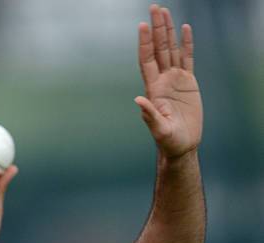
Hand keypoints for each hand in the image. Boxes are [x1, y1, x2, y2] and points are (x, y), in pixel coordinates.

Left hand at [135, 4, 202, 158]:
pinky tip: (185, 29)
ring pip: (171, 50)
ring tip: (165, 12)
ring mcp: (175, 80)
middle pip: (158, 49)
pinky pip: (187, 58)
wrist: (181, 145)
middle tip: (154, 8)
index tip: (142, 26)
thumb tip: (138, 100)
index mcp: (153, 89)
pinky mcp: (188, 83)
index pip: (147, 60)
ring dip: (168, 31)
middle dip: (156, 29)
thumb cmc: (168, 141)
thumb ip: (149, 115)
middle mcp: (162, 80)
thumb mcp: (159, 129)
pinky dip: (186, 44)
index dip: (144, 43)